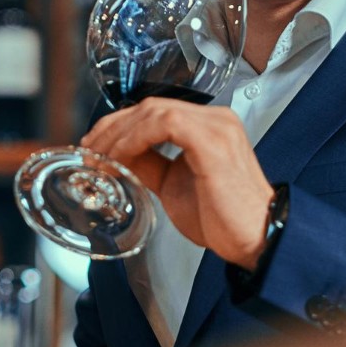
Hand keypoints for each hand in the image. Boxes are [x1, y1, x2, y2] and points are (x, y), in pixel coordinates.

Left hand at [81, 97, 273, 269]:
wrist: (256, 240)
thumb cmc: (223, 219)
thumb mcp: (173, 187)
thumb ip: (149, 166)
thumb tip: (119, 159)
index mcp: (209, 127)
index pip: (154, 111)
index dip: (118, 126)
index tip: (94, 147)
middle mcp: (215, 119)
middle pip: (149, 106)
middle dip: (111, 128)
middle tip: (88, 152)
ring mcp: (216, 126)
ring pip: (153, 110)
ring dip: (119, 134)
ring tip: (100, 159)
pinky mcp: (212, 141)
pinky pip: (164, 123)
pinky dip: (135, 138)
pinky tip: (121, 158)